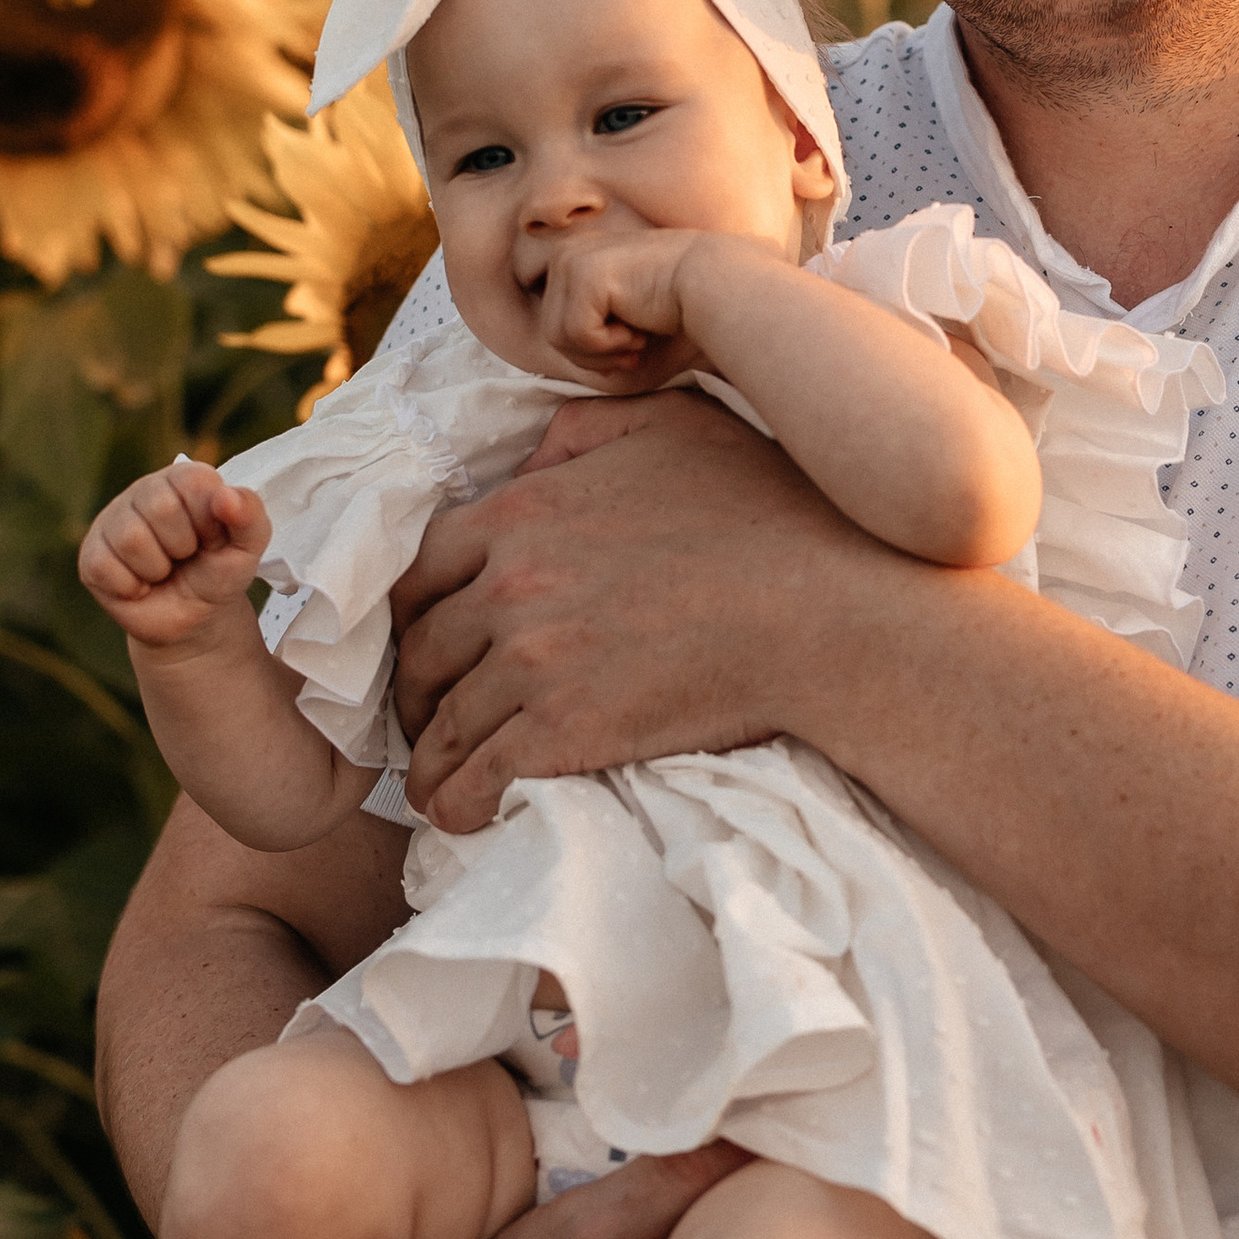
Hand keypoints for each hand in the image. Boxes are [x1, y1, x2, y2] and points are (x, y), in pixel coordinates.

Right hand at [77, 460, 269, 649]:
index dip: (209, 522)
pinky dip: (132, 587)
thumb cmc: (218, 574)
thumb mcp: (247, 548)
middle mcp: (144, 491)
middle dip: (182, 546)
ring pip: (131, 538)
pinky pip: (106, 567)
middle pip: (159, 508)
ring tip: (163, 571)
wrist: (193, 620)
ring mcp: (112, 520)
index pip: (193, 482)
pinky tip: (140, 585)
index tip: (213, 540)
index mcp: (183, 478)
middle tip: (185, 558)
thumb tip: (226, 495)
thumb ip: (250, 516)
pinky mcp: (91, 554)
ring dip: (157, 569)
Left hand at [391, 390, 884, 827]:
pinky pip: (476, 777)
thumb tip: (530, 462)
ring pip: (444, 722)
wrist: (821, 608)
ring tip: (436, 777)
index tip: (429, 640)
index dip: (417, 613)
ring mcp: (531, 663)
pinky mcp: (563, 732)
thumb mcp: (669, 425)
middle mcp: (509, 586)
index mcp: (522, 512)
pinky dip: (454, 800)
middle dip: (417, 689)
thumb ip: (582, 433)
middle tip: (430, 715)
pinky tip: (460, 813)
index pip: (423, 569)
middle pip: (423, 650)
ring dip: (430, 755)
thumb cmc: (765, 509)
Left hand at [534, 227, 704, 381]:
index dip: (588, 350)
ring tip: (635, 342)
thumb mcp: (619, 310)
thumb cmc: (673, 300)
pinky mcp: (583, 274)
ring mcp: (571, 260)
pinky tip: (637, 331)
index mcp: (572, 257)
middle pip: (552, 331)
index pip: (555, 322)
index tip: (626, 352)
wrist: (709, 281)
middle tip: (632, 354)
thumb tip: (563, 361)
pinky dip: (608, 345)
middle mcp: (565, 252)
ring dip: (600, 353)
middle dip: (592, 356)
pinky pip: (577, 334)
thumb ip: (588, 324)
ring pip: (558, 337)